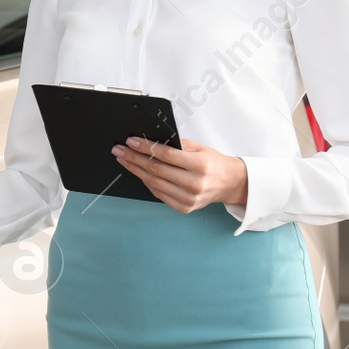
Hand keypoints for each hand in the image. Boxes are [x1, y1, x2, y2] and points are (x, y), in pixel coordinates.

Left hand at [111, 136, 248, 213]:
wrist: (228, 183)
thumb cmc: (212, 162)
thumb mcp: (199, 148)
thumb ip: (176, 145)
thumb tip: (150, 141)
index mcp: (199, 165)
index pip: (165, 155)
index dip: (145, 148)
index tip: (131, 141)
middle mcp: (194, 184)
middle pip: (156, 170)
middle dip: (134, 158)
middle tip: (119, 150)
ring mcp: (189, 198)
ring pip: (154, 183)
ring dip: (135, 170)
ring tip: (124, 160)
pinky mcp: (184, 207)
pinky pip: (159, 194)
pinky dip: (147, 183)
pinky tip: (138, 173)